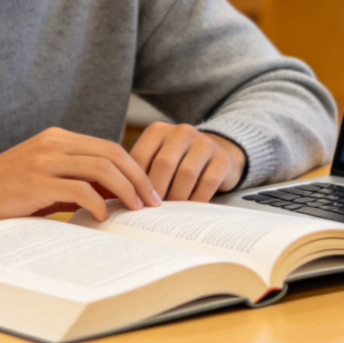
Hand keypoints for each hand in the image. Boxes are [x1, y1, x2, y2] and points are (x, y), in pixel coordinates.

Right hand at [0, 127, 161, 236]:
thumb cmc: (3, 194)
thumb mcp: (44, 181)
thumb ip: (75, 182)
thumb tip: (115, 197)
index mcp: (57, 138)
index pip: (108, 147)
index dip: (134, 169)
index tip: (148, 192)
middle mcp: (54, 143)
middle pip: (112, 153)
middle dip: (138, 178)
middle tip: (153, 202)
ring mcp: (44, 160)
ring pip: (101, 168)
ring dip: (126, 190)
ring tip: (136, 210)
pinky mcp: (35, 181)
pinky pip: (79, 189)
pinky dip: (98, 203)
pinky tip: (102, 217)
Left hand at [129, 123, 245, 202]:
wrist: (217, 153)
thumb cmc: (178, 161)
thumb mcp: (157, 158)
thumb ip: (141, 171)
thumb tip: (122, 197)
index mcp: (158, 131)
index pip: (141, 156)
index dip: (135, 182)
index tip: (133, 202)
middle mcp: (181, 131)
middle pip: (164, 164)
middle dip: (156, 192)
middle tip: (152, 211)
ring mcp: (204, 142)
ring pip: (186, 174)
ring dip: (177, 197)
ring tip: (171, 211)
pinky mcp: (222, 158)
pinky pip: (207, 182)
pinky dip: (197, 199)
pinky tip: (191, 208)